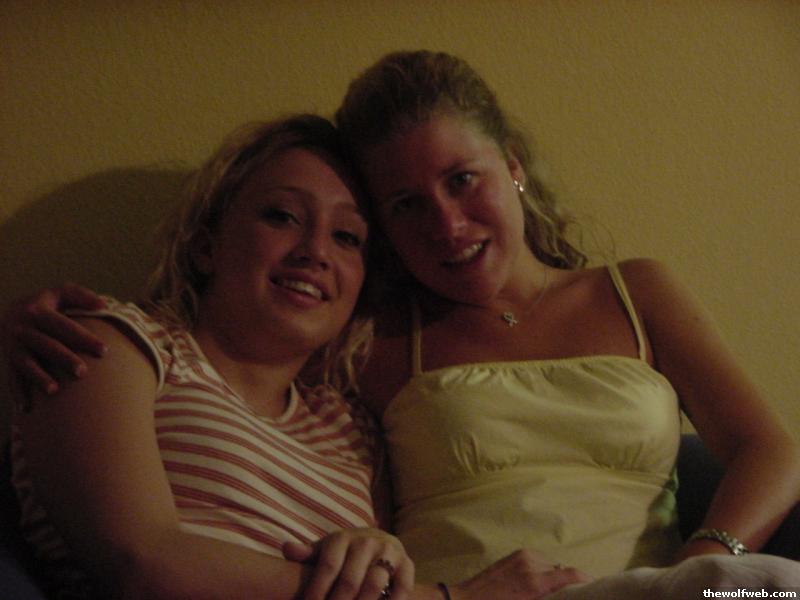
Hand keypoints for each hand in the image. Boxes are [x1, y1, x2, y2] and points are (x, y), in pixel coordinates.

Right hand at [2, 283, 106, 397]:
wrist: (7, 312)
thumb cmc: (45, 304)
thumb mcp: (60, 293)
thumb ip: (81, 296)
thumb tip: (104, 305)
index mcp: (38, 311)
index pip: (64, 326)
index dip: (84, 338)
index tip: (104, 351)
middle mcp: (23, 329)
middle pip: (46, 345)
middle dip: (64, 358)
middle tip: (83, 371)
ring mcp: (13, 346)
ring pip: (25, 363)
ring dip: (38, 377)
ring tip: (54, 390)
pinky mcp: (8, 360)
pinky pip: (12, 378)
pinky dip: (19, 394)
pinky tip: (27, 409)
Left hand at [283, 528, 412, 599]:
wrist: (377, 540)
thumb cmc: (343, 552)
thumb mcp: (324, 549)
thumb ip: (306, 553)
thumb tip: (287, 548)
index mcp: (342, 538)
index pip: (328, 566)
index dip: (317, 591)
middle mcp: (366, 542)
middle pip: (349, 580)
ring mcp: (388, 552)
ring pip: (375, 584)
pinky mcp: (407, 564)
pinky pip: (402, 588)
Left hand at [450, 549, 591, 599]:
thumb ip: (547, 597)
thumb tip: (559, 594)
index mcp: (534, 582)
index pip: (570, 574)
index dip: (585, 580)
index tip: (594, 586)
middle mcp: (530, 564)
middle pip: (561, 570)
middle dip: (566, 583)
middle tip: (568, 594)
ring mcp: (522, 556)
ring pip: (549, 565)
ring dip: (552, 576)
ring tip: (547, 590)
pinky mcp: (516, 554)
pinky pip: (538, 560)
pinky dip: (541, 570)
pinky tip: (535, 582)